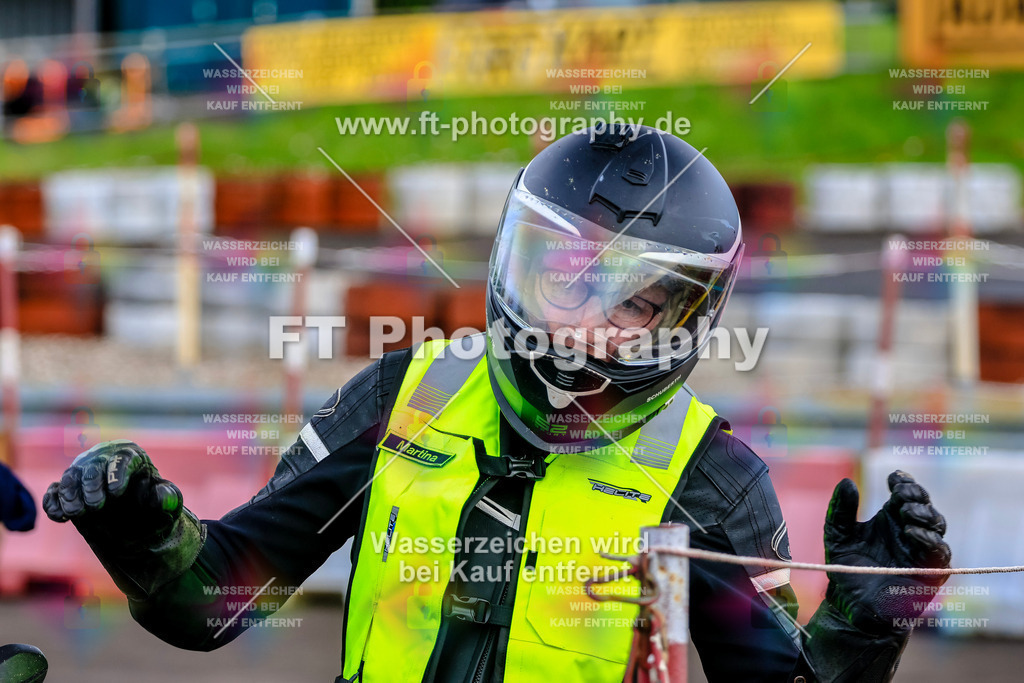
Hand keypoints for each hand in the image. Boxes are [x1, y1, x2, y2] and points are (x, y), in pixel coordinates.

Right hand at [43, 440, 182, 547]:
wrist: (136, 522)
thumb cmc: (154, 505)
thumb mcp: (167, 503)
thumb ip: (168, 498)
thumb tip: (162, 495)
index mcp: (131, 457)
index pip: (122, 458)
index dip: (117, 474)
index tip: (116, 493)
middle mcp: (104, 461)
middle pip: (92, 466)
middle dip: (91, 486)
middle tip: (97, 507)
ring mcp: (84, 475)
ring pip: (70, 477)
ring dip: (70, 495)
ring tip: (78, 513)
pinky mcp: (69, 492)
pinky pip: (53, 491)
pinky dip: (53, 502)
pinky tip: (61, 517)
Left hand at [823, 470, 950, 634]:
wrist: (851, 604)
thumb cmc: (847, 568)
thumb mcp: (837, 534)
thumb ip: (841, 509)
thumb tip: (847, 482)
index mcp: (891, 518)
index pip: (906, 493)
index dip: (904, 482)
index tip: (893, 478)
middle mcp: (910, 531)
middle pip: (925, 505)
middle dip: (916, 495)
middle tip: (900, 493)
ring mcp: (922, 551)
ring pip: (937, 526)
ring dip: (924, 514)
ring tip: (905, 511)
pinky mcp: (931, 571)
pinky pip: (940, 553)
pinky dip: (929, 540)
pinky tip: (911, 532)